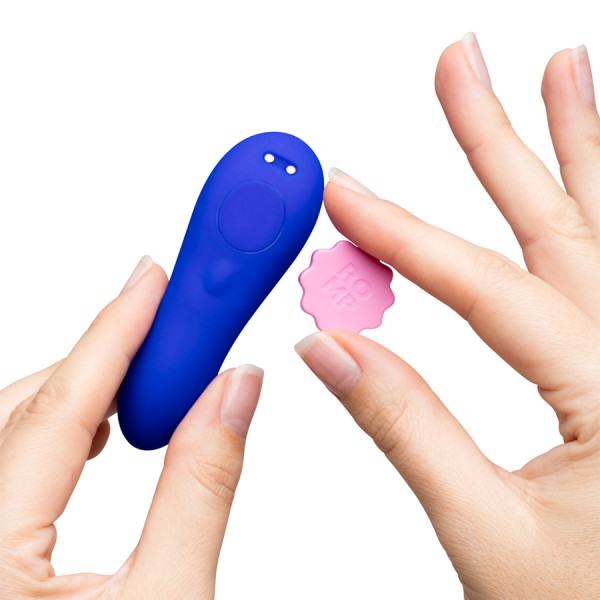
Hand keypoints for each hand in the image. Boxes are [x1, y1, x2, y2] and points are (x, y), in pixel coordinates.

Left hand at [0, 256, 262, 598]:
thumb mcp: (171, 599)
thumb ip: (204, 482)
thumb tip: (237, 390)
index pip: (59, 407)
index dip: (116, 328)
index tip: (156, 277)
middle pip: (31, 406)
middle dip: (110, 354)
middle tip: (178, 323)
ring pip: (15, 426)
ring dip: (88, 390)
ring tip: (155, 372)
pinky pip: (10, 456)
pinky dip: (63, 428)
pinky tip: (100, 429)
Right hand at [295, 34, 599, 598]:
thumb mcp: (483, 530)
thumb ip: (403, 426)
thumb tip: (331, 347)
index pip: (487, 291)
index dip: (402, 237)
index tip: (343, 195)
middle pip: (562, 225)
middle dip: (503, 137)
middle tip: (466, 66)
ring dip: (578, 152)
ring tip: (563, 78)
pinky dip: (596, 223)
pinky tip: (587, 192)